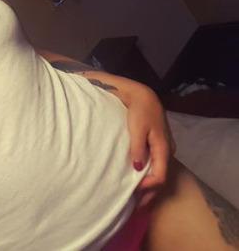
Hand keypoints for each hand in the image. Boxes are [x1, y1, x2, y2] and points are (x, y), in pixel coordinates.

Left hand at [126, 87, 175, 208]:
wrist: (142, 95)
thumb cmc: (139, 111)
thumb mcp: (137, 128)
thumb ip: (137, 148)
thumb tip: (137, 168)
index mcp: (163, 148)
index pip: (160, 176)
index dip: (148, 187)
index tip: (134, 193)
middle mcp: (167, 150)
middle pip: (161, 178)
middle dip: (150, 193)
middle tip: (136, 206)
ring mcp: (163, 148)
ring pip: (159, 172)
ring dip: (149, 186)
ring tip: (136, 197)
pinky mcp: (158, 145)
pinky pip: (156, 165)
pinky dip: (148, 176)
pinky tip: (138, 180)